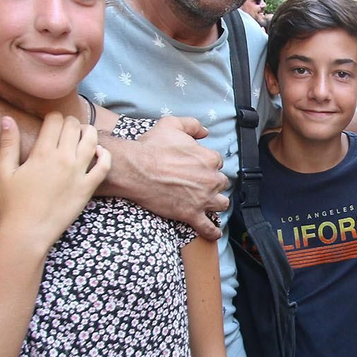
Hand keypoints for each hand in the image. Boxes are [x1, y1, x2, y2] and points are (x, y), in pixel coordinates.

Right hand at [0, 113, 109, 248]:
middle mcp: (63, 159)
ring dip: (88, 131)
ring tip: (83, 133)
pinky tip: (98, 152)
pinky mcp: (88, 188)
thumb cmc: (12, 203)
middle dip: (70, 122)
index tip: (51, 121)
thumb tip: (7, 118)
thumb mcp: (3, 171)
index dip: (53, 117)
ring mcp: (78, 173)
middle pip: (73, 127)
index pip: (55, 120)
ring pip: (91, 141)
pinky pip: (104, 166)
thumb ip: (8, 143)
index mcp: (42, 152)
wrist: (28, 232)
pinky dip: (105, 155)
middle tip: (66, 127)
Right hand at [114, 117, 228, 239]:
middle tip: (200, 183)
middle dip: (212, 183)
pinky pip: (208, 227)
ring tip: (210, 204)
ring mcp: (202, 199)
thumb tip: (204, 131)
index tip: (198, 166)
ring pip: (221, 204)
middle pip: (221, 183)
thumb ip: (192, 125)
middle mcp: (211, 179)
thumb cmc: (152, 147)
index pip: (217, 162)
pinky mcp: (191, 214)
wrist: (136, 169)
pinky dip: (212, 231)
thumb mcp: (172, 124)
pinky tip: (214, 232)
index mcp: (209, 158)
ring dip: (216, 203)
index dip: (207, 164)